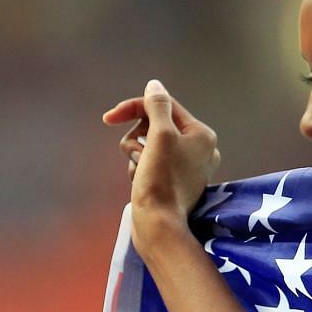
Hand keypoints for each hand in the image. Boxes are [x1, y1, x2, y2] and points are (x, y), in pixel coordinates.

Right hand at [102, 79, 221, 252]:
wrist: (158, 227)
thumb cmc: (160, 181)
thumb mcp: (159, 136)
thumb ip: (157, 106)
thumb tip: (154, 85)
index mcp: (202, 134)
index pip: (164, 106)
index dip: (135, 108)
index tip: (109, 118)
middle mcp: (200, 149)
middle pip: (156, 125)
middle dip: (137, 137)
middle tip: (134, 154)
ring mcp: (188, 168)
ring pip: (150, 145)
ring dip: (136, 155)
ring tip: (138, 172)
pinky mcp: (174, 184)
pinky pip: (151, 164)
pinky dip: (140, 169)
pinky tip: (140, 182)